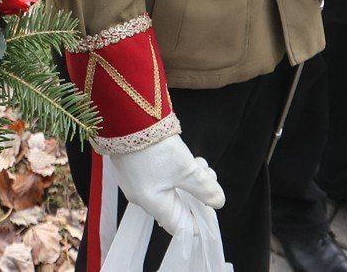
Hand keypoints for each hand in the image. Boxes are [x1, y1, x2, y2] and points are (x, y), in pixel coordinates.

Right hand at [104, 134, 224, 236]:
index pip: (180, 226)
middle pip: (177, 205)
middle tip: (209, 176)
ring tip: (200, 163)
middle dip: (197, 193)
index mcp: (153, 203)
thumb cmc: (156, 149)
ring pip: (169, 188)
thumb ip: (204, 188)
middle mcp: (141, 196)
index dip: (199, 221)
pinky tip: (185, 157)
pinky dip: (175, 172)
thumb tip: (218, 201)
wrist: (128, 120)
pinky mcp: (132, 165)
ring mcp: (135, 180)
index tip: (212, 207)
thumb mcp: (186, 170)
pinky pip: (158, 177)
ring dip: (189, 179)